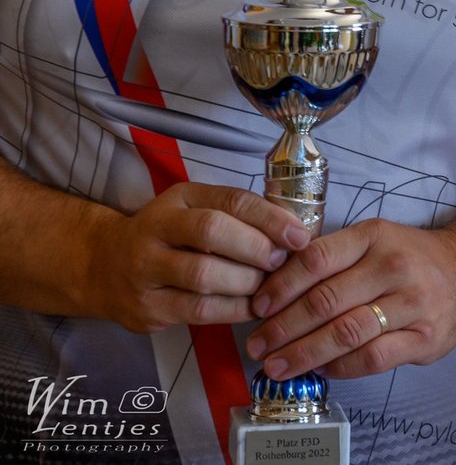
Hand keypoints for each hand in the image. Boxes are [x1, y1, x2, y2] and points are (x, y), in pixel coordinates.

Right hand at [86, 184, 310, 331]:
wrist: (101, 267)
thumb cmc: (168, 235)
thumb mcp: (196, 208)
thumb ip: (238, 214)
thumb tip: (293, 231)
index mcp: (178, 199)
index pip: (229, 201)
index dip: (270, 218)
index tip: (299, 236)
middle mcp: (155, 230)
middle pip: (212, 234)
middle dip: (256, 250)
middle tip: (280, 262)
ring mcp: (145, 271)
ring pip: (204, 277)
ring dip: (247, 284)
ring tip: (269, 286)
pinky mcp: (145, 310)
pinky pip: (198, 312)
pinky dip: (234, 310)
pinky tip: (252, 307)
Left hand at [246, 219, 455, 381]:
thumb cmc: (408, 259)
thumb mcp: (373, 240)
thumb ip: (330, 258)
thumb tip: (272, 292)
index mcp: (376, 236)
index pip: (317, 259)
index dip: (281, 286)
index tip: (257, 308)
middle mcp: (396, 266)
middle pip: (326, 301)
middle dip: (283, 328)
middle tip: (257, 346)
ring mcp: (414, 303)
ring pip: (347, 333)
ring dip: (304, 353)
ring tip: (277, 366)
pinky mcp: (424, 338)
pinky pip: (371, 358)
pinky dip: (339, 367)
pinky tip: (320, 368)